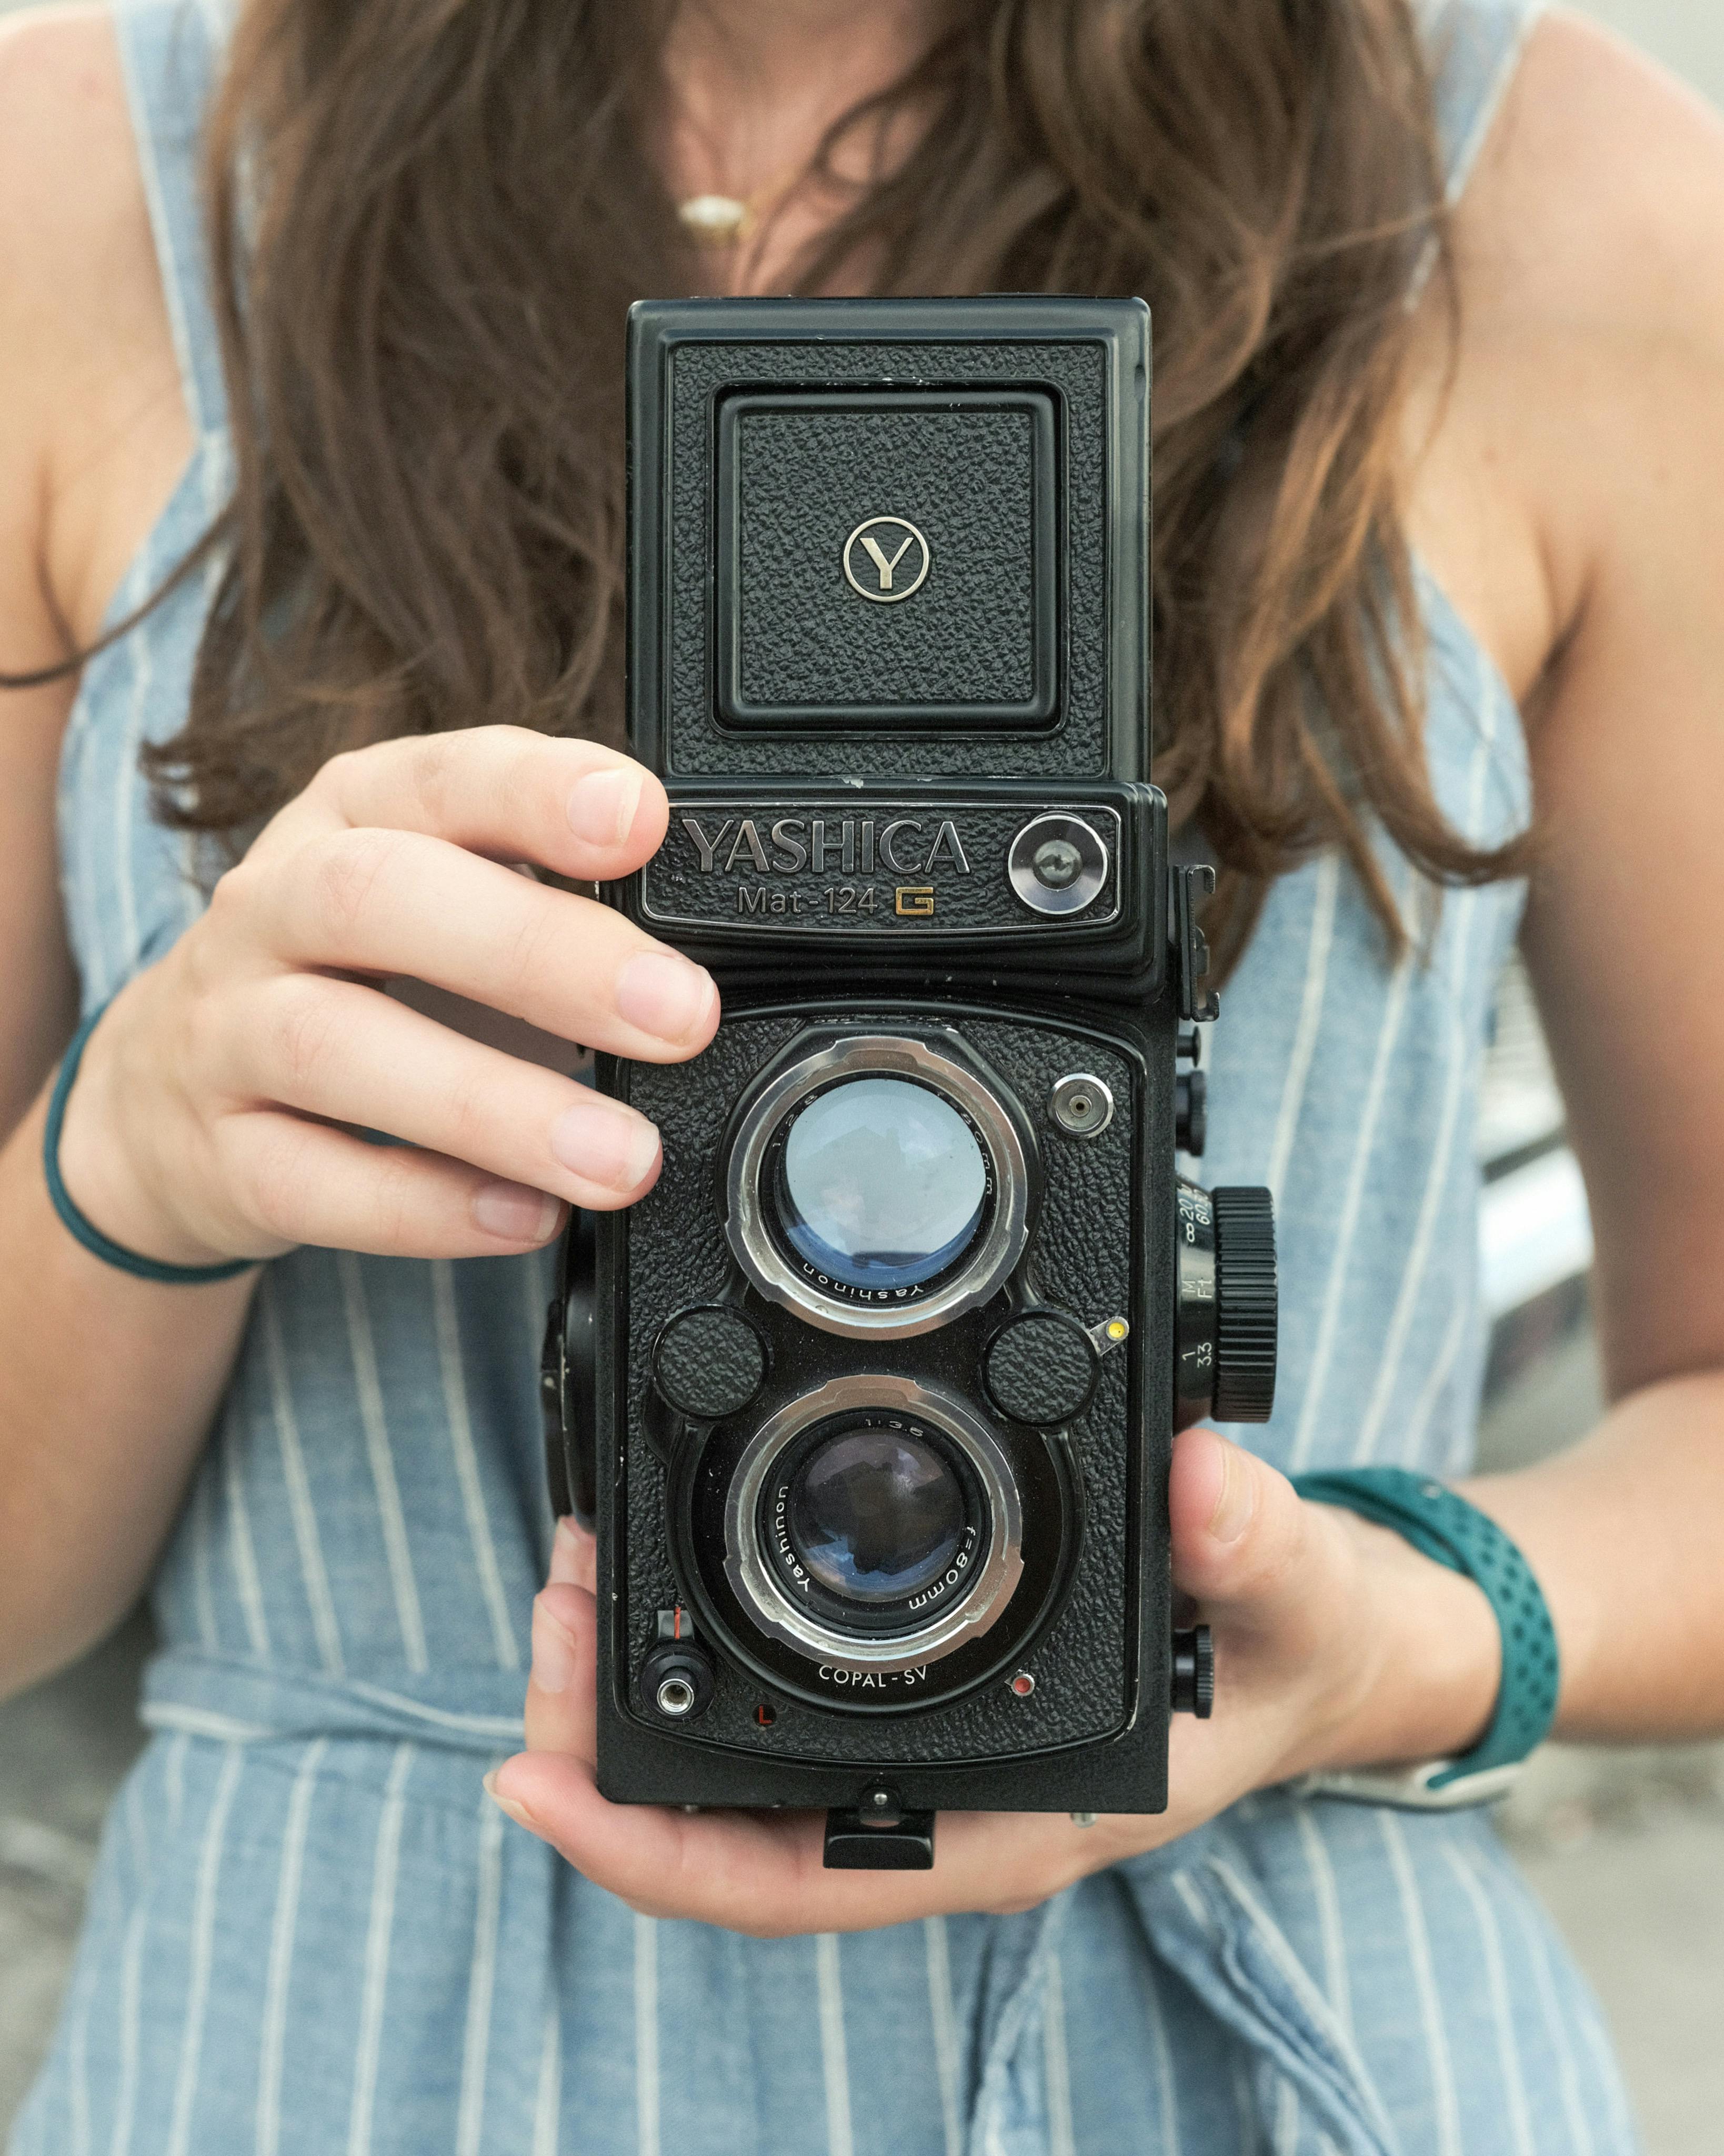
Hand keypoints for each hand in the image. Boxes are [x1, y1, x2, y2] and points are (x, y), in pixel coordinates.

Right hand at [54, 728, 718, 1264]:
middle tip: (679, 1015)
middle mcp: (271, 905)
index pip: (436, 777)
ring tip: (620, 1157)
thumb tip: (693, 952)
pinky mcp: (213, 1153)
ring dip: (494, 1107)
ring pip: (332, 1048)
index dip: (536, 792)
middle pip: (375, 898)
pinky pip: (308, 1181)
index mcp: (348, 817)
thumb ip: (548, 897)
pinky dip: (424, 1207)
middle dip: (539, 952)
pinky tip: (523, 1218)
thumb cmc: (349, 975)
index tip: (643, 820)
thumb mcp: (438, 898)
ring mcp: (225, 1030)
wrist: (165, 1091)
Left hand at [485, 1428, 1500, 1933]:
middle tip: (548, 1612)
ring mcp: (932, 1758)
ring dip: (645, 1686)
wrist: (1331, 1652)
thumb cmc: (1299, 1652)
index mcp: (1013, 1821)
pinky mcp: (932, 1698)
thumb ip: (1253, 1544)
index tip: (537, 1781)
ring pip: (742, 1769)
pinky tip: (660, 1584)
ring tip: (574, 1579)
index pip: (797, 1883)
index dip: (650, 1851)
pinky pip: (784, 1709)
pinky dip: (707, 1656)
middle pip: (732, 1831)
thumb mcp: (1295, 1592)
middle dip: (612, 1740)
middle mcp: (951, 1804)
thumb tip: (1194, 1477)